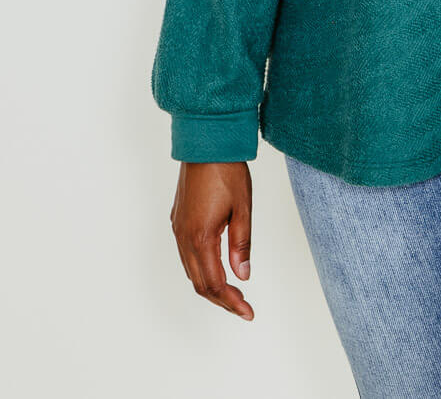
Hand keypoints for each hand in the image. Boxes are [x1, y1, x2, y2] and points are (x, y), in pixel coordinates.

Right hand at [170, 161, 254, 319]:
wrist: (206, 142)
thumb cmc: (226, 170)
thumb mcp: (243, 208)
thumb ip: (242, 245)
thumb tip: (243, 275)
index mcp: (200, 237)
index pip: (214, 283)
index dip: (231, 302)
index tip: (248, 312)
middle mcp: (183, 236)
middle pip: (199, 283)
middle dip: (222, 299)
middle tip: (243, 308)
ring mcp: (178, 228)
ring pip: (191, 270)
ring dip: (211, 285)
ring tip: (233, 293)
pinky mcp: (178, 219)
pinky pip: (186, 255)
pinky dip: (201, 269)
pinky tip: (216, 268)